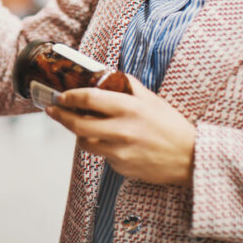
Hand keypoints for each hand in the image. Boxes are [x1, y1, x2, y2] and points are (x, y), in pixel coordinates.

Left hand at [45, 75, 195, 186]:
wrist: (189, 158)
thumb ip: (128, 85)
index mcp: (129, 108)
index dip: (70, 96)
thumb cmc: (171, 126)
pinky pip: (101, 155)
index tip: (61, 95)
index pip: (89, 99)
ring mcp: (119, 152)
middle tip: (53, 110)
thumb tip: (107, 75)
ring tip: (81, 124)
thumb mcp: (152, 99)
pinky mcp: (120, 167)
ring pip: (85, 142)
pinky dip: (101, 147)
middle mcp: (121, 130)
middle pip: (78, 124)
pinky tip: (112, 142)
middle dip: (60, 116)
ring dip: (78, 133)